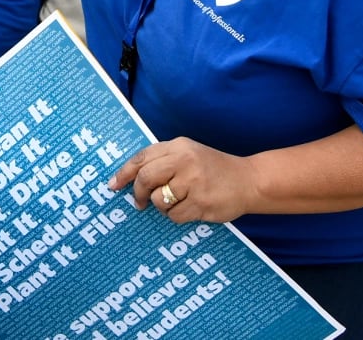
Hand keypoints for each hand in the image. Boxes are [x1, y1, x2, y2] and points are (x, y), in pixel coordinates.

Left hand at [108, 138, 256, 224]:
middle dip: (138, 193)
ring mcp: (193, 182)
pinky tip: (190, 208)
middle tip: (139, 202)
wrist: (249, 180)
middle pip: (145, 178)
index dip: (124, 172)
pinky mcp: (200, 203)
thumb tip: (131, 178)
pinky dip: (176, 216)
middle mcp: (185, 161)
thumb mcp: (190, 153)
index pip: (142, 157)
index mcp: (179, 146)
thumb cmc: (214, 169)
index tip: (113, 185)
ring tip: (176, 201)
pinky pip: (174, 215)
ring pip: (158, 200)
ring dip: (162, 206)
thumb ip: (164, 160)